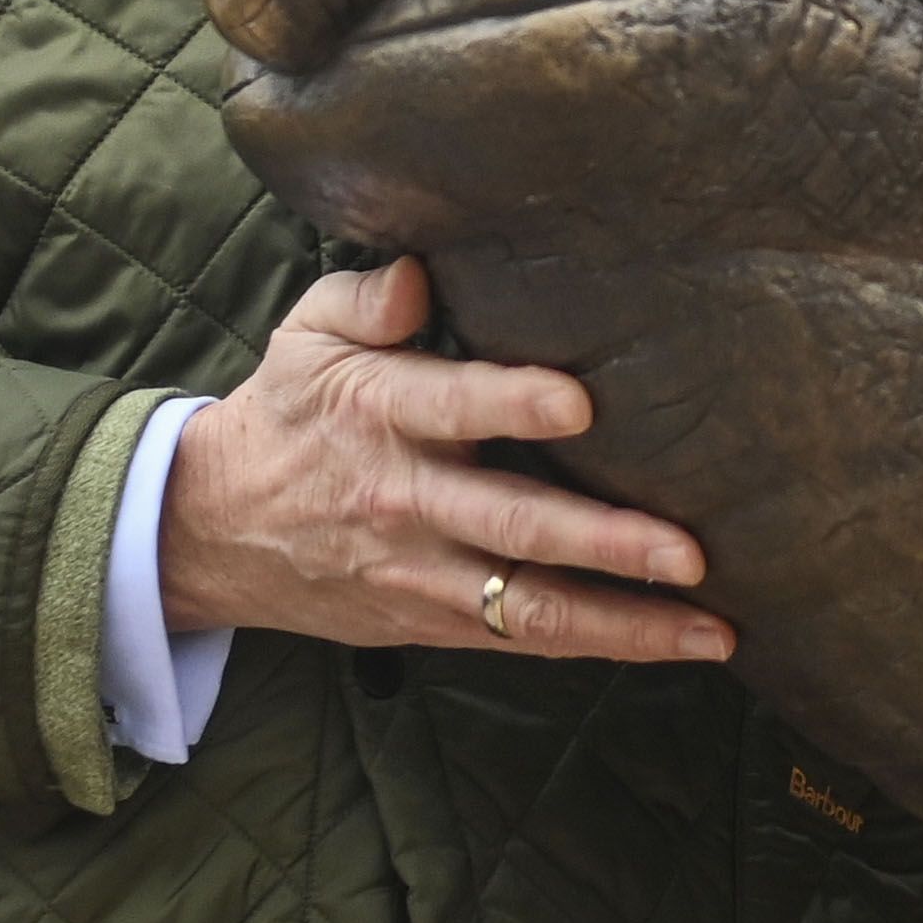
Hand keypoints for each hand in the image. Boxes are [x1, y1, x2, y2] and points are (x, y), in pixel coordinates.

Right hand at [156, 260, 731, 663]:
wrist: (211, 530)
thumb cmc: (289, 413)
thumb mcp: (306, 335)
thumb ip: (368, 298)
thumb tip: (420, 276)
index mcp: (379, 414)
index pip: (450, 406)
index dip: (512, 405)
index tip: (580, 401)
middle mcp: (407, 499)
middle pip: (513, 525)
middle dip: (606, 543)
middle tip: (689, 551)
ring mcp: (422, 572)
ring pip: (530, 605)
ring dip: (626, 622)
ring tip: (710, 629)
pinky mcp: (431, 622)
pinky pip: (520, 640)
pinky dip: (596, 646)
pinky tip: (669, 644)